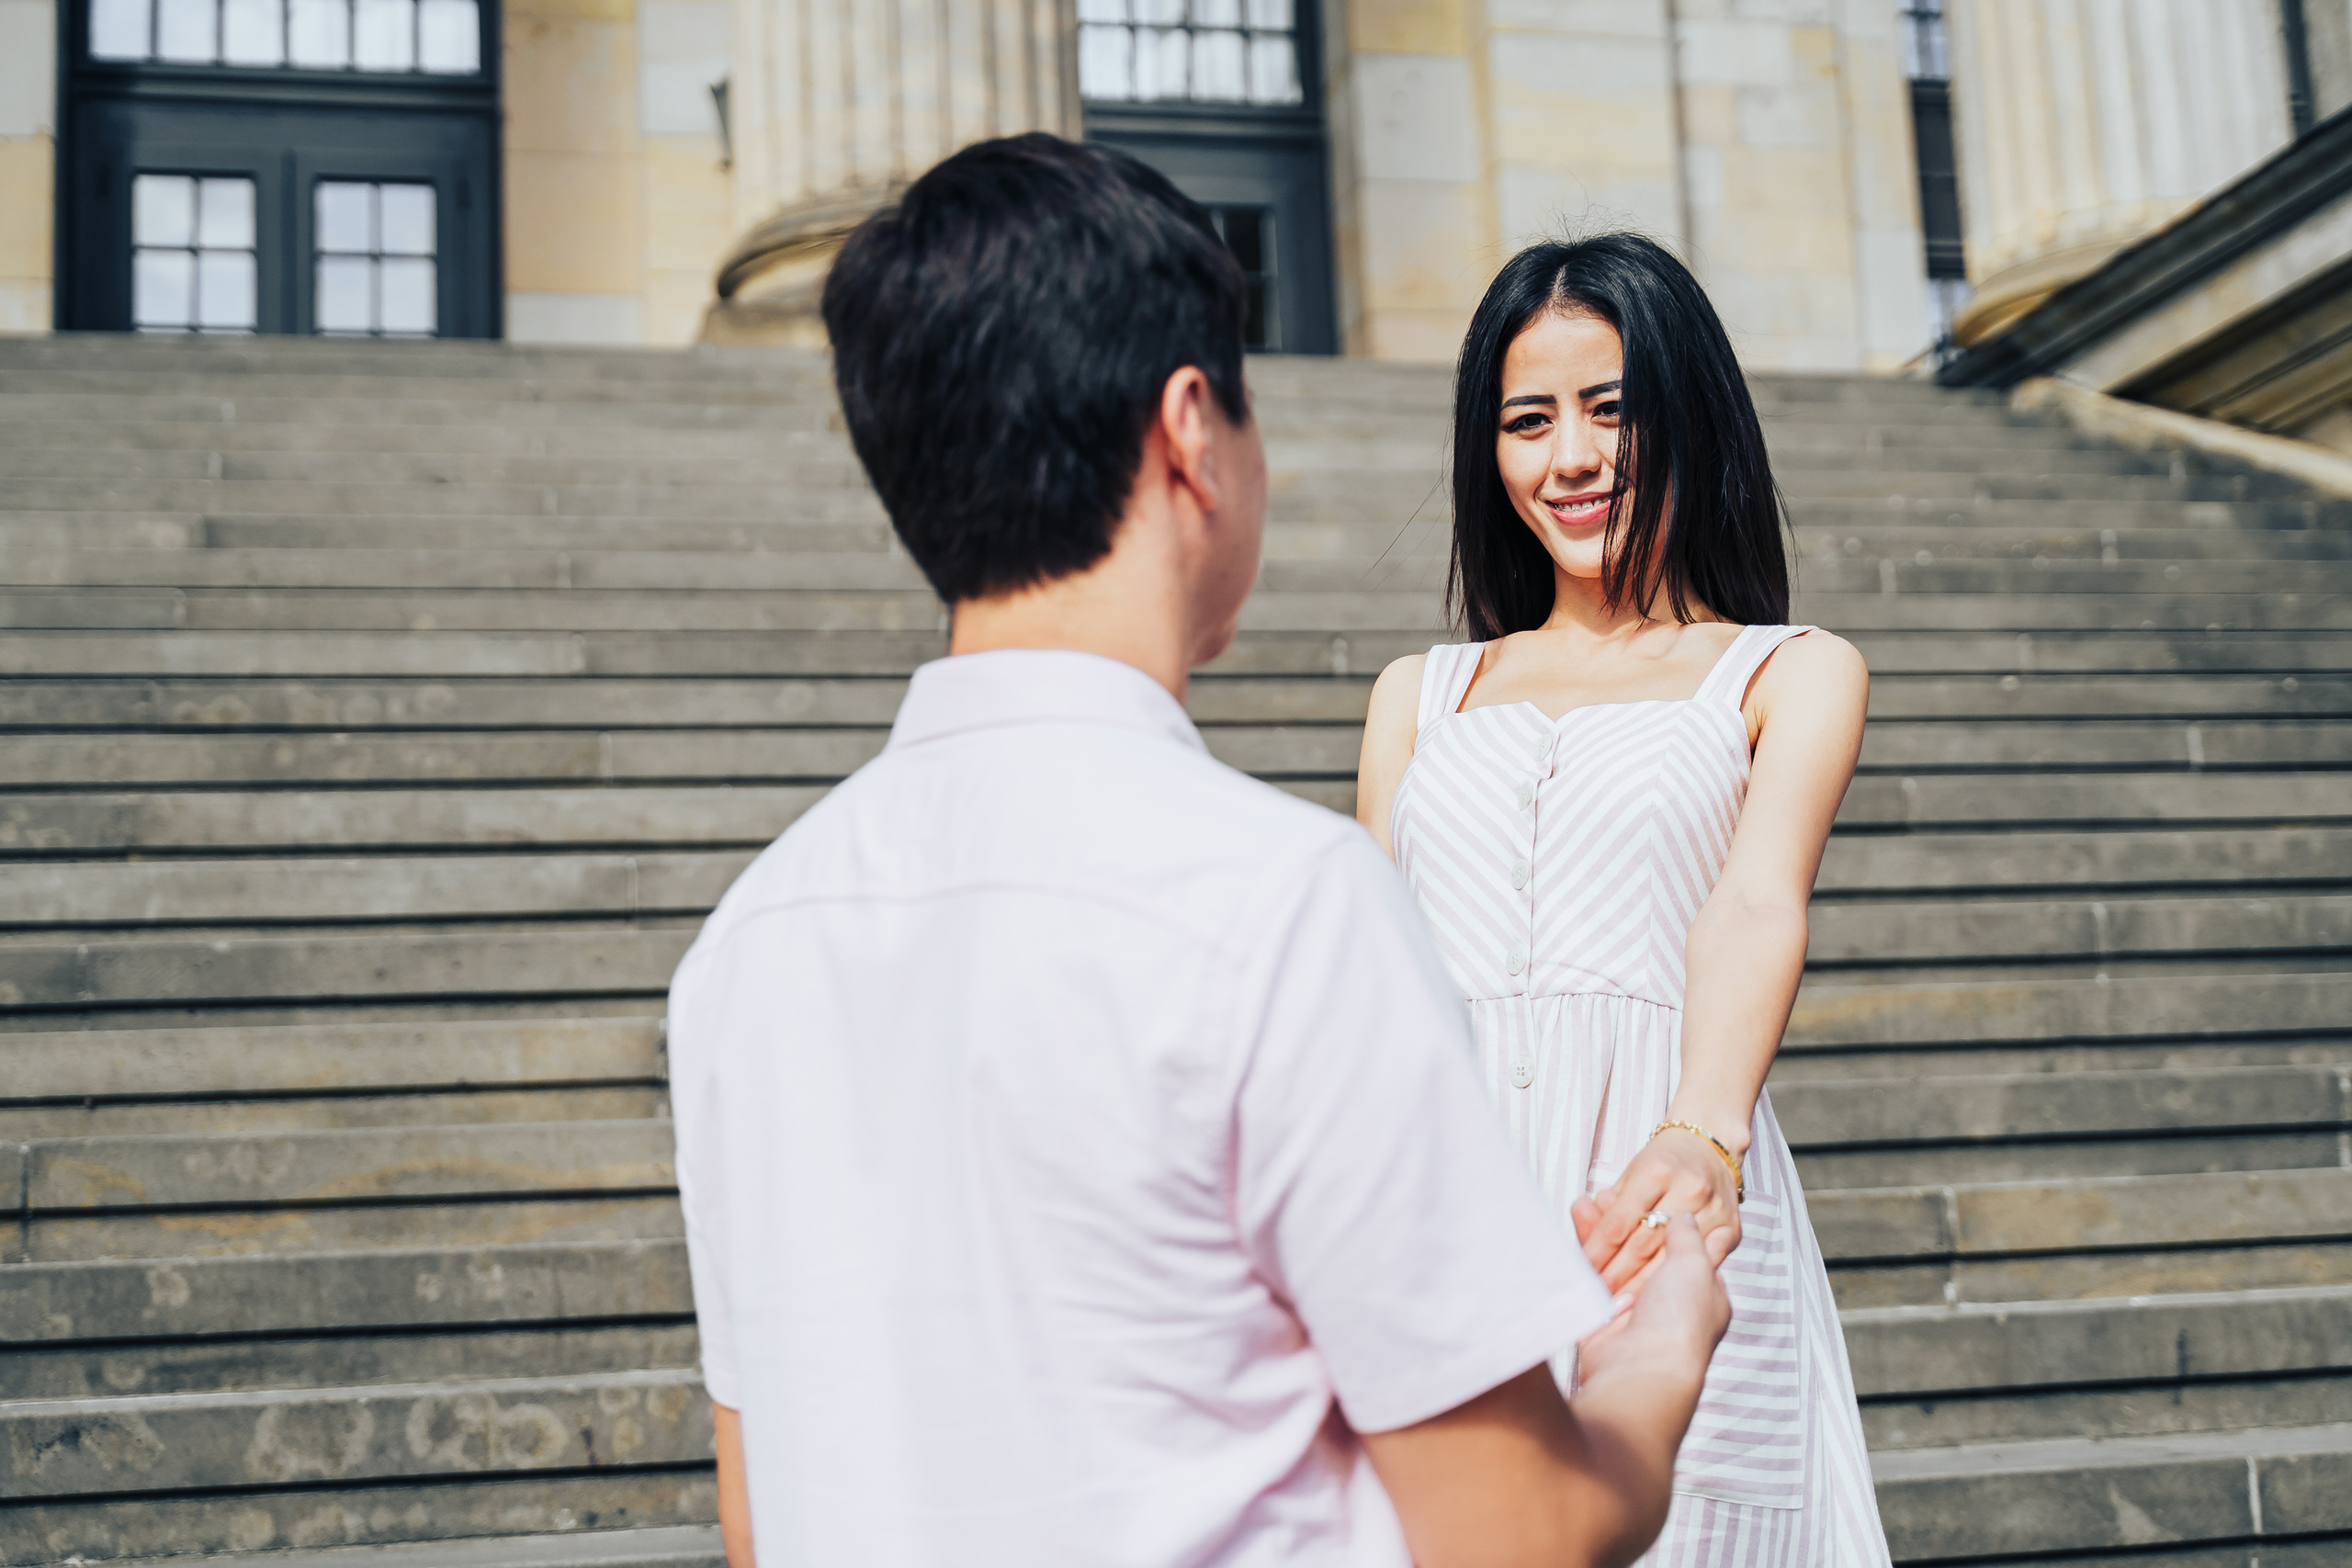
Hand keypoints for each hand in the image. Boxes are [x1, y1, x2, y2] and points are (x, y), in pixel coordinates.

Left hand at [1571, 1129, 1741, 1292]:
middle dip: (1618, 1276)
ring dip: (1644, 1286)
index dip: (1598, 1253)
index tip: (1584, 1275)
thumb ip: (1610, 1204)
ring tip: (1622, 1305)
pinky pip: (1703, 1262)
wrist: (1712, 1146)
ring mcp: (1714, 1208)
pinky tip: (1661, 1295)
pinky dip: (1680, 1280)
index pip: (1618, 1223)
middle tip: (1599, 1298)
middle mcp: (1688, 1188)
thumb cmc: (1664, 1162)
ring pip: (1672, 1258)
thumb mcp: (1631, 1173)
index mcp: (1655, 1171)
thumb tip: (1584, 1223)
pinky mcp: (1732, 1227)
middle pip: (1644, 1244)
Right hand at [1575, 1214, 1729, 1389]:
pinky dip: (1585, 1246)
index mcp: (1702, 1295)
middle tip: (1613, 1195)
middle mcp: (1669, 1303)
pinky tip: (1580, 1218)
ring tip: (1589, 1200)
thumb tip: (1685, 1217)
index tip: (1654, 1200)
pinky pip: (1592, 1274)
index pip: (1688, 1251)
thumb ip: (1688, 1238)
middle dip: (1630, 1223)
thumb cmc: (1681, 1320)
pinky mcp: (1602, 1315)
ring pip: (1617, 1260)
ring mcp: (1635, 1310)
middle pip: (1648, 1252)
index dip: (1670, 1223)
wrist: (1643, 1367)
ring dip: (1604, 1230)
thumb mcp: (1696, 1266)